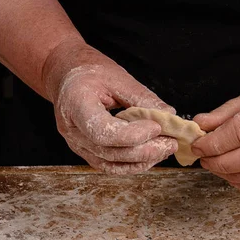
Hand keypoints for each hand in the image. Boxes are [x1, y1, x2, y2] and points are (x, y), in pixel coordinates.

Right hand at [41, 39, 177, 173]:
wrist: (68, 77)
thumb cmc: (90, 73)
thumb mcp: (118, 77)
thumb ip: (142, 98)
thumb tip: (168, 115)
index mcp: (75, 105)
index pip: (102, 132)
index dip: (132, 135)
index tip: (156, 127)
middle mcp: (72, 130)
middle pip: (109, 152)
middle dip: (143, 151)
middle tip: (170, 142)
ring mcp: (77, 145)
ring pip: (111, 164)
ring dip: (142, 160)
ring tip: (165, 149)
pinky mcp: (87, 152)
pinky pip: (110, 166)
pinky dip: (132, 164)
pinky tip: (152, 155)